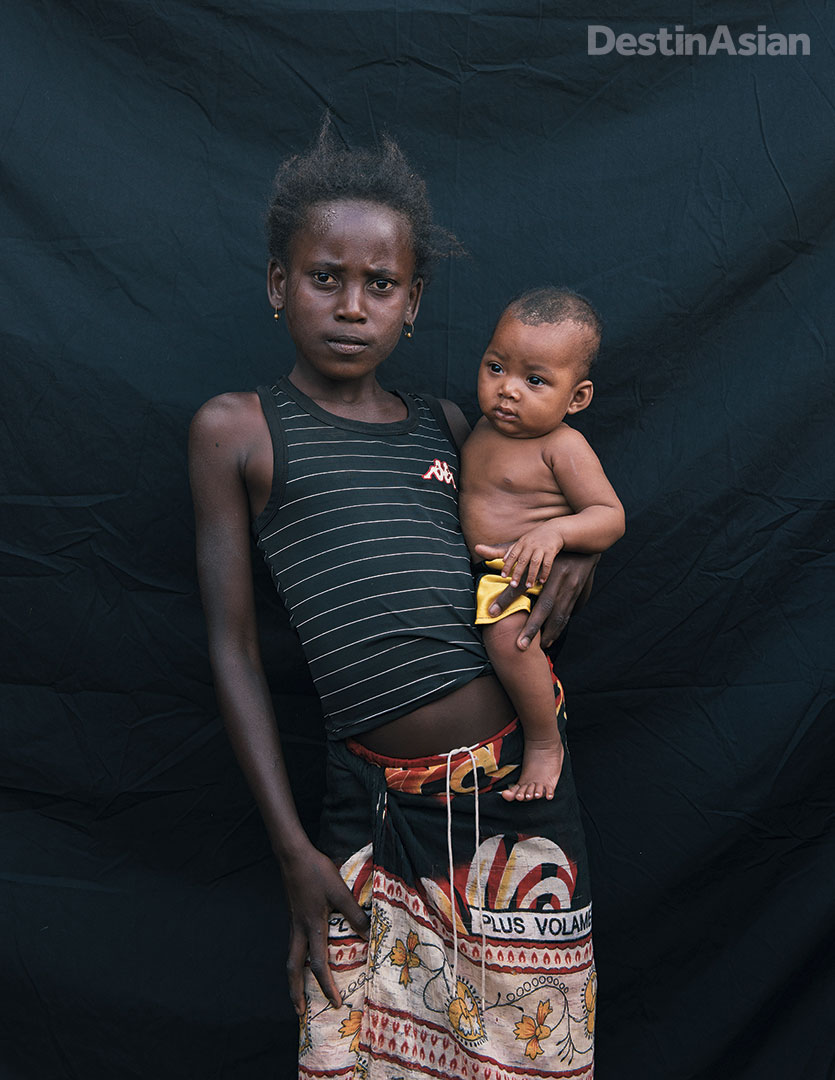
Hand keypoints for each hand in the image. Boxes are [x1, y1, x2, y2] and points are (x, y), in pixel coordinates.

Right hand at [281, 845, 369, 1014]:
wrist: (293, 856)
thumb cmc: (317, 872)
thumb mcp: (339, 892)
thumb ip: (354, 914)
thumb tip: (369, 935)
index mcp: (312, 927)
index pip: (319, 965)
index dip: (327, 986)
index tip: (335, 1003)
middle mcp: (299, 930)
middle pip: (293, 969)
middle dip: (295, 992)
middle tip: (300, 1012)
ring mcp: (294, 923)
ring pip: (291, 958)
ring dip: (295, 977)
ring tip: (299, 991)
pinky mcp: (294, 915)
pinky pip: (294, 944)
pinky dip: (298, 958)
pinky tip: (307, 956)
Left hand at [475, 522, 565, 588]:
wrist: (554, 530)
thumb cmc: (534, 539)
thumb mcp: (520, 542)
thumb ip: (508, 551)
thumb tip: (494, 557)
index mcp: (521, 543)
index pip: (512, 555)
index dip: (507, 565)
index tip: (503, 576)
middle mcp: (530, 545)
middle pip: (522, 560)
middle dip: (517, 572)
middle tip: (512, 585)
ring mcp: (541, 548)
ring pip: (535, 562)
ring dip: (531, 574)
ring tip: (528, 585)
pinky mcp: (551, 551)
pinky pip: (548, 563)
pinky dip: (545, 573)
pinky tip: (542, 581)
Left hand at [482, 547, 599, 649]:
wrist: (583, 544)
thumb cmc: (547, 545)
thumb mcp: (526, 543)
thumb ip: (501, 550)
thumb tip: (478, 548)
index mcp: (543, 566)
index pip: (521, 585)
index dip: (506, 599)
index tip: (492, 613)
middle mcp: (559, 578)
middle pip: (544, 607)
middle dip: (532, 628)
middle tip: (520, 646)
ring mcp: (571, 587)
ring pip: (560, 614)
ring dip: (549, 633)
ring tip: (537, 648)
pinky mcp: (578, 594)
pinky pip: (568, 614)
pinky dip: (559, 628)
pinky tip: (550, 639)